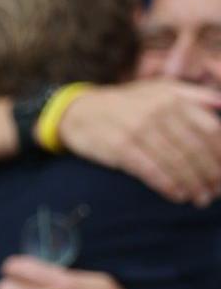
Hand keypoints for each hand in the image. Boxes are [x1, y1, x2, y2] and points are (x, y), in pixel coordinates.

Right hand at [59, 80, 220, 205]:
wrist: (81, 111)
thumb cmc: (126, 103)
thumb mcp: (159, 89)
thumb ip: (193, 95)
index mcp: (174, 99)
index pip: (210, 129)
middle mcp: (159, 112)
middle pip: (195, 149)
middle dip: (210, 174)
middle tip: (216, 191)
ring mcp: (139, 129)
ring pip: (175, 162)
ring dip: (192, 184)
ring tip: (201, 199)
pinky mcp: (121, 147)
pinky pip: (151, 171)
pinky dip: (168, 185)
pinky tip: (178, 196)